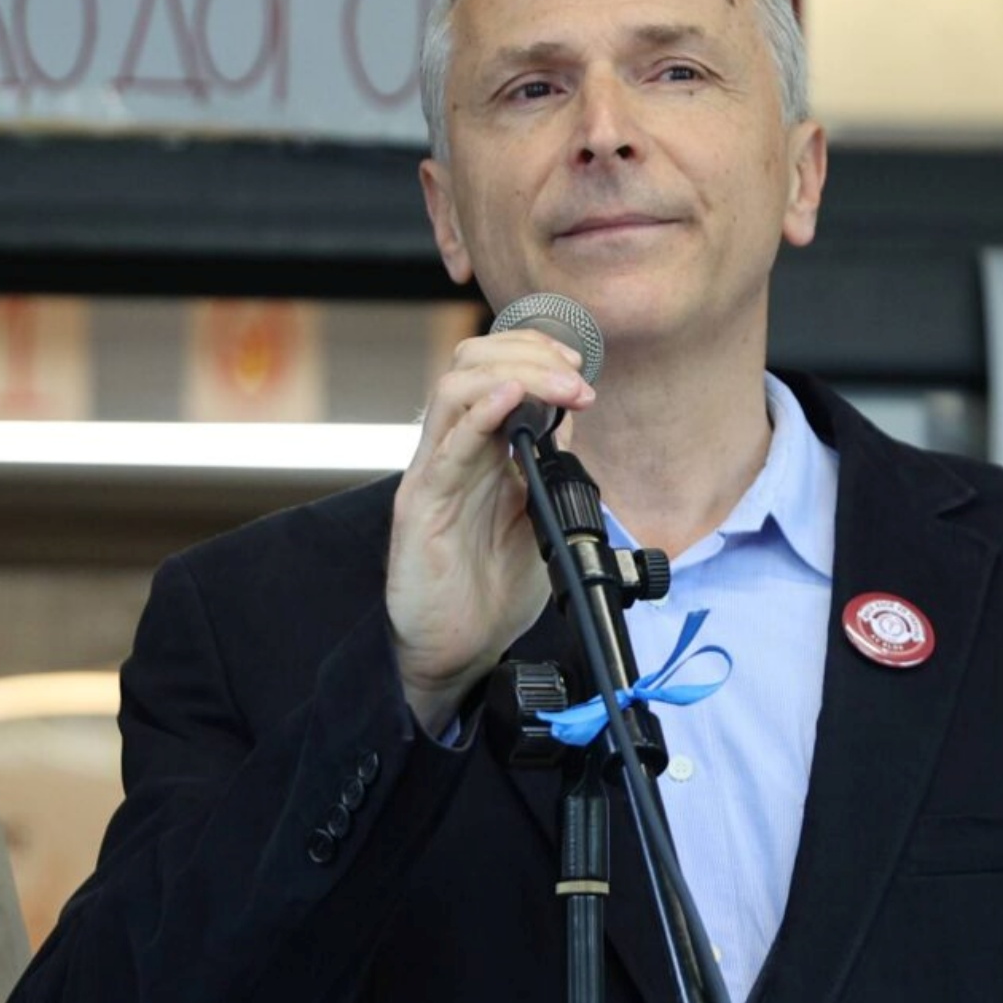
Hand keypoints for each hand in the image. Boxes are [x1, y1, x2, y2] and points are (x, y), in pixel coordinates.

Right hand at [387, 330, 597, 735]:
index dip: (537, 353)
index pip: (495, 368)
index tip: (582, 366)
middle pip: (471, 364)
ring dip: (515, 377)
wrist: (462, 650)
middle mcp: (452, 451)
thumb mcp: (537, 510)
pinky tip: (509, 403)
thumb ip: (548, 462)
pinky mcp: (420, 508)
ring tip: (560, 388)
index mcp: (480, 448)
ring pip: (453, 392)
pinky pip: (444, 449)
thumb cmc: (493, 585)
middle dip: (529, 355)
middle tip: (576, 376)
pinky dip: (478, 416)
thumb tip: (572, 412)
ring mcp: (433, 475)